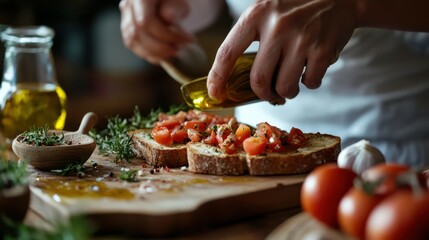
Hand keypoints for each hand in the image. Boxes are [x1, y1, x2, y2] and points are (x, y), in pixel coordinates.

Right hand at [119, 0, 193, 63]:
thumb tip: (168, 18)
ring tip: (172, 53)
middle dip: (160, 47)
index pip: (146, 21)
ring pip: (132, 41)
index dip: (166, 35)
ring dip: (154, 53)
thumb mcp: (179, 2)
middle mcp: (128, 6)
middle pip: (137, 33)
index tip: (185, 40)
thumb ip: (174, 9)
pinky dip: (149, 54)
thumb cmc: (175, 1)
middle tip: (178, 49)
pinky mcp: (127, 30)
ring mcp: (125, 18)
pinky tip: (164, 55)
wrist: (168, 3)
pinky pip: (133, 45)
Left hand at [207, 0, 356, 102]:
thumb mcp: (267, 12)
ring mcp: (302, 39)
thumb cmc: (295, 8)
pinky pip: (310, 83)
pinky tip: (311, 67)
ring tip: (291, 79)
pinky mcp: (323, 50)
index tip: (216, 93)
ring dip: (286, 91)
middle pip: (258, 79)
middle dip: (262, 93)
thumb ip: (250, 38)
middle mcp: (277, 27)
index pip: (227, 52)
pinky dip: (309, 82)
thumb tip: (232, 79)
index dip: (218, 78)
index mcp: (256, 15)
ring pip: (284, 87)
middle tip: (267, 92)